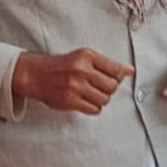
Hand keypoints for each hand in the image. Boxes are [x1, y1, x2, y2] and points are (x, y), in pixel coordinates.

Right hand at [12, 49, 132, 114]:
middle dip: (111, 87)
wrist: (36, 75)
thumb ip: (107, 64)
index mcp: (86, 57)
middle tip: (103, 85)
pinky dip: (95, 106)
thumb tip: (130, 70)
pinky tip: (88, 100)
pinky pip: (94, 109)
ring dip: (103, 98)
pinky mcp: (70, 101)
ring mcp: (75, 87)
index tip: (121, 76)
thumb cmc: (62, 65)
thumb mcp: (84, 57)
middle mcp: (81, 71)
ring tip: (94, 93)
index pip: (116, 69)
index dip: (121, 75)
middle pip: (112, 86)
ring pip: (105, 99)